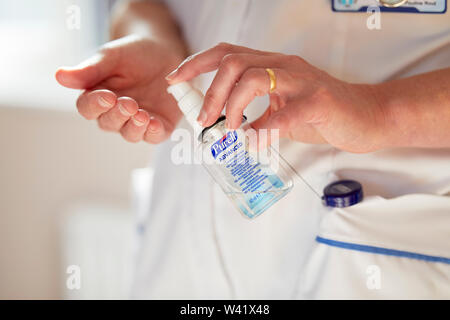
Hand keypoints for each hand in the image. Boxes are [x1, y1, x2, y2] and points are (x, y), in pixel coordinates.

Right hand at [56, 35, 183, 142]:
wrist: (164, 52)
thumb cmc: (133, 54)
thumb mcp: (112, 57)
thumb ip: (90, 69)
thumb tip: (59, 76)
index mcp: (98, 96)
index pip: (88, 108)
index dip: (95, 105)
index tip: (107, 96)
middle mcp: (115, 113)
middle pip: (108, 123)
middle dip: (117, 115)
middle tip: (128, 103)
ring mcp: (137, 122)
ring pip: (130, 133)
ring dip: (134, 127)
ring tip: (141, 114)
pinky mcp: (159, 126)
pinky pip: (154, 136)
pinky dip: (153, 132)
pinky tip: (154, 123)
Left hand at [167, 43, 386, 152]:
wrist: (367, 116)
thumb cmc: (322, 113)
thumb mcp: (283, 109)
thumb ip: (257, 114)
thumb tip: (227, 131)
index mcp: (272, 65)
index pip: (227, 53)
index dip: (196, 63)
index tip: (174, 80)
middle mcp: (284, 66)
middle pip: (234, 62)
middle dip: (210, 91)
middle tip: (204, 119)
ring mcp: (303, 81)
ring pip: (255, 78)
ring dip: (232, 106)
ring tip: (227, 130)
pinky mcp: (319, 101)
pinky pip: (285, 112)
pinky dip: (265, 130)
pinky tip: (256, 144)